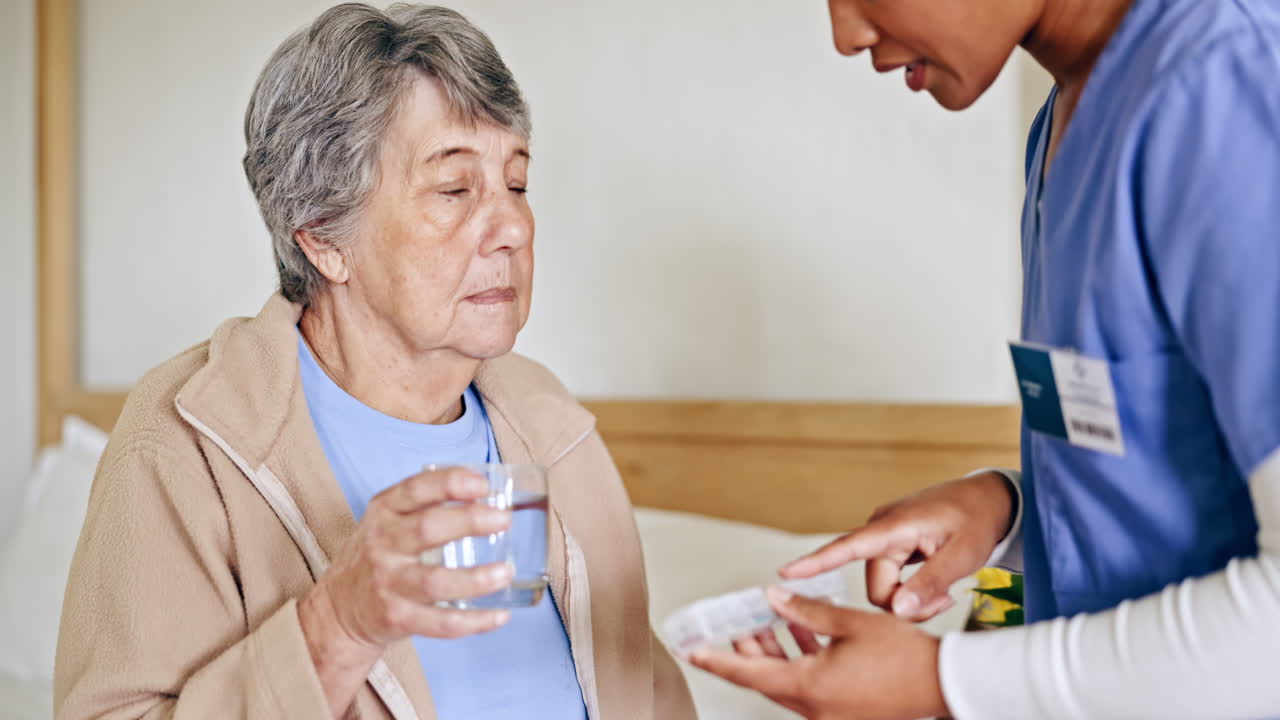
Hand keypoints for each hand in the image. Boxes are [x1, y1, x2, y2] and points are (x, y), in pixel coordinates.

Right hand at [298, 467, 514, 715]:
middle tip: (503, 520)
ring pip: (436, 582)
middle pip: (427, 529)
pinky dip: (475, 621)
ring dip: (476, 579)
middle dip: (470, 521)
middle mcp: (383, 545)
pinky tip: (500, 616)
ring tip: (506, 572)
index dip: (451, 483)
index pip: (416, 489)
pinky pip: (441, 623)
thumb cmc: (378, 555)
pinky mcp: (397, 618)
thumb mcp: (389, 520)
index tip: (482, 485)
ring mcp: (389, 583)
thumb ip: (428, 505)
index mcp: (384, 512)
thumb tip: (488, 497)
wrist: (338, 608)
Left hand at [690, 587, 947, 719]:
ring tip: (770, 621)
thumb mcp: (850, 622)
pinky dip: (800, 662)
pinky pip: (808, 687)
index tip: (692, 650)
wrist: (944, 685)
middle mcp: (813, 708)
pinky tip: (804, 633)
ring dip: (775, 652)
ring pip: (785, 682)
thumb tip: (773, 598)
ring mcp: (828, 714)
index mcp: (808, 686)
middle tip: (736, 622)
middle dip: (748, 648)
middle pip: (764, 677)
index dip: (716, 658)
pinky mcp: (842, 713)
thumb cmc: (904, 658)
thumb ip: (806, 610)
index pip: (747, 672)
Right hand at [781, 472, 1014, 621]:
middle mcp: (882, 530)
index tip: (784, 573)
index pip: (846, 547)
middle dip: (903, 604)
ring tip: (943, 592)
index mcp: (894, 526)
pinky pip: (889, 579)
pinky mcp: (892, 545)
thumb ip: (929, 582)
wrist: (988, 499)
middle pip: (874, 586)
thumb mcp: (962, 555)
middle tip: (942, 603)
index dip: (815, 562)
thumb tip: (897, 609)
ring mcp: (885, 538)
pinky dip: (909, 589)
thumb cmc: (976, 521)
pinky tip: (934, 586)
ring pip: (883, 587)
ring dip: (909, 598)